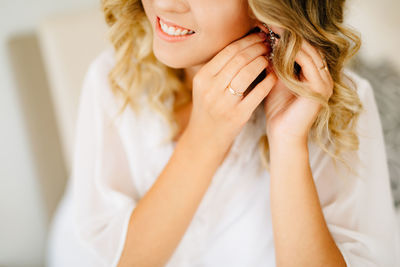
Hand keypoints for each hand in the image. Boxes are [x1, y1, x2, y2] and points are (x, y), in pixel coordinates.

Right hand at [186, 32, 276, 148]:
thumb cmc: (209, 109)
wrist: (205, 139)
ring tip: (270, 57)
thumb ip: (218, 68)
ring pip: (248, 73)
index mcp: (202, 78)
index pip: (227, 52)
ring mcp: (224, 103)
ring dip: (262, 61)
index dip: (246, 41)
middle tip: (268, 44)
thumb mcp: (204, 87)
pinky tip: (274, 75)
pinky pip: (258, 93)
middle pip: (239, 59)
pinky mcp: (238, 116)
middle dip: (257, 48)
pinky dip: (269, 81)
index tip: (258, 37)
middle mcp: (210, 89)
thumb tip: (243, 45)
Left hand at [264, 39, 333, 144]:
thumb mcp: (277, 81)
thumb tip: (269, 43)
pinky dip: (294, 55)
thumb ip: (278, 64)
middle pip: (310, 48)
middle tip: (272, 27)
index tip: (271, 30)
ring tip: (275, 34)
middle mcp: (323, 77)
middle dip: (291, 38)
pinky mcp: (320, 88)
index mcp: (315, 75)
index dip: (290, 39)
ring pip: (311, 54)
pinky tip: (279, 49)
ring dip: (292, 43)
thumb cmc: (278, 111)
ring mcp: (324, 82)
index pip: (306, 50)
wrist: (282, 134)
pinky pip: (308, 64)